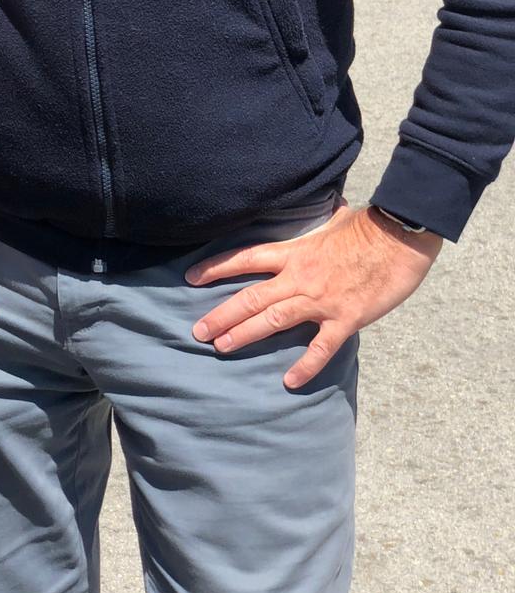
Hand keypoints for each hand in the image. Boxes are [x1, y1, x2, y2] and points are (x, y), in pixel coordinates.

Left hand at [186, 203, 441, 389]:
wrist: (401, 235)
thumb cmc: (371, 225)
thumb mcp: (337, 220)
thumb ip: (324, 224)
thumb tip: (332, 210)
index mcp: (295, 252)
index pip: (245, 259)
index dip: (215, 268)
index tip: (190, 277)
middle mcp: (300, 277)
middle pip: (250, 297)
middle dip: (221, 315)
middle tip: (196, 332)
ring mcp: (321, 299)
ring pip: (273, 320)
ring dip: (245, 335)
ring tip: (221, 348)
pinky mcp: (346, 318)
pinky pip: (321, 347)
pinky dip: (305, 365)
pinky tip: (289, 382)